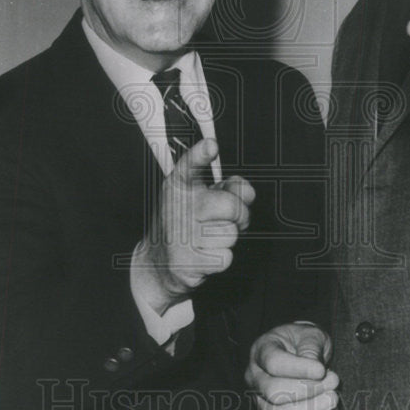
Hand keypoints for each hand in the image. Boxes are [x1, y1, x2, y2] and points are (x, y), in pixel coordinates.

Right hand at [141, 137, 254, 308]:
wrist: (161, 261)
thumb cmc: (190, 222)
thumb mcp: (206, 196)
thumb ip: (231, 187)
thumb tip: (247, 193)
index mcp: (181, 184)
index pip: (190, 163)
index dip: (201, 154)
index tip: (211, 146)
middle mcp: (178, 206)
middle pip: (230, 207)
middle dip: (240, 216)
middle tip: (230, 219)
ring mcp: (179, 235)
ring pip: (230, 234)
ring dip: (228, 239)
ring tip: (212, 237)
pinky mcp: (185, 262)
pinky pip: (225, 258)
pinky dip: (221, 258)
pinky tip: (205, 253)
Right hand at [245, 323, 338, 409]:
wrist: (301, 353)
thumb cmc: (304, 342)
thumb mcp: (310, 334)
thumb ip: (311, 347)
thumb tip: (316, 370)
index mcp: (261, 351)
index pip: (274, 363)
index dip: (299, 369)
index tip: (322, 370)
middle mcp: (255, 377)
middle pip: (274, 392)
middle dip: (308, 390)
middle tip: (333, 381)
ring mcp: (261, 400)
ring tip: (332, 398)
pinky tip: (325, 409)